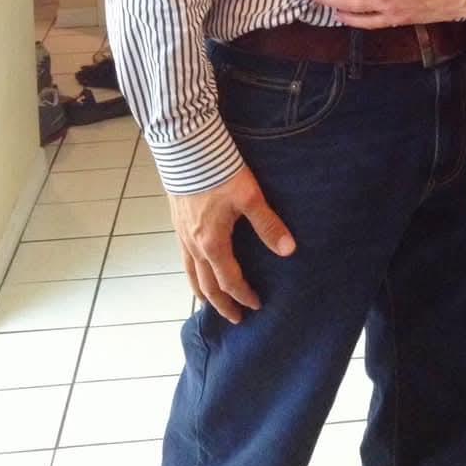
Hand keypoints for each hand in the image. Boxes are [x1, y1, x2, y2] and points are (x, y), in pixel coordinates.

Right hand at [168, 165, 295, 323]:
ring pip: (190, 274)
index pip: (229, 281)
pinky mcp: (177, 223)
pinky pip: (183, 259)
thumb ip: (268, 224)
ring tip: (211, 304)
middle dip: (222, 305)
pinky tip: (198, 269)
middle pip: (206, 286)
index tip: (256, 306)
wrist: (186, 148)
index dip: (244, 296)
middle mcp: (194, 245)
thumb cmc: (219, 171)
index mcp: (212, 243)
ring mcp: (182, 235)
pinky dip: (191, 273)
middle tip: (236, 318)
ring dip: (203, 293)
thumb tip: (288, 250)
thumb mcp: (250, 197)